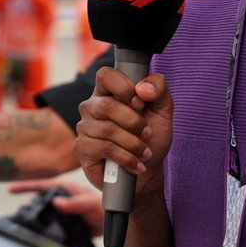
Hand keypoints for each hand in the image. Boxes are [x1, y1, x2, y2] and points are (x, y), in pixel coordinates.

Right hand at [8, 178, 103, 236]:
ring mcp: (63, 208)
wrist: (113, 222)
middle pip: (40, 199)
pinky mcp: (65, 220)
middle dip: (30, 205)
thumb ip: (75, 203)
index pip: (42, 185)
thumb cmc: (104, 208)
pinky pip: (50, 222)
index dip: (26, 187)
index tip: (11, 189)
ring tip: (28, 223)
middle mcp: (62, 197)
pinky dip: (44, 226)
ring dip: (36, 216)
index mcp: (66, 188)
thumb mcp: (90, 203)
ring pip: (44, 211)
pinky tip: (39, 232)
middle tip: (23, 214)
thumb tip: (56, 203)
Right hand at [75, 68, 173, 195]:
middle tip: (147, 133)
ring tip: (144, 152)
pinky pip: (105, 149)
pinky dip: (127, 158)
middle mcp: (92, 106)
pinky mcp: (82, 149)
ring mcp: (84, 128)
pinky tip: (135, 164)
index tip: (140, 103)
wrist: (148, 171)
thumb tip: (142, 88)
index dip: (124, 87)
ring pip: (108, 130)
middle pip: (107, 105)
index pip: (106, 75)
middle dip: (134, 122)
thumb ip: (159, 89)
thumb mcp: (163, 110)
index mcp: (108, 92)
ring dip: (134, 144)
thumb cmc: (151, 137)